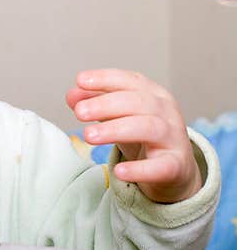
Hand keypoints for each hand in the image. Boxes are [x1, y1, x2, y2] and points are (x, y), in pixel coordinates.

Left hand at [65, 68, 201, 202]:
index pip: (130, 81)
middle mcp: (166, 112)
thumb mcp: (118, 116)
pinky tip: (119, 171)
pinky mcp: (176, 165)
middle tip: (79, 112)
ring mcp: (173, 138)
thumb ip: (96, 103)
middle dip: (105, 105)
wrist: (175, 169)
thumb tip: (72, 95)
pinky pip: (161, 167)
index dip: (105, 78)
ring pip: (148, 128)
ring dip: (116, 130)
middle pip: (138, 102)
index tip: (80, 81)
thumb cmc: (142, 136)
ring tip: (89, 135)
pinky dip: (140, 169)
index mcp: (153, 94)